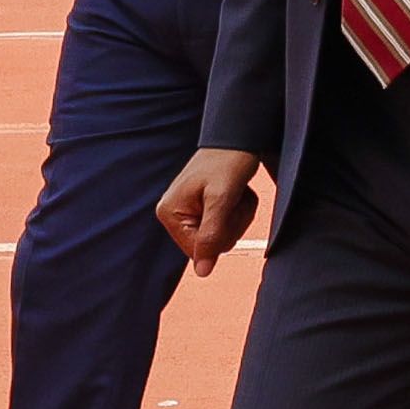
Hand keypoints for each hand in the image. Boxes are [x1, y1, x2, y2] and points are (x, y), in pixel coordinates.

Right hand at [158, 147, 263, 275]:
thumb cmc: (229, 161)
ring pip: (223, 237)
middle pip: (212, 246)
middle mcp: (173, 214)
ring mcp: (188, 212)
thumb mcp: (222, 199)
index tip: (228, 204)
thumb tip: (202, 272)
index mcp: (169, 213)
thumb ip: (212, 235)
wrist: (239, 136)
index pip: (200, 251)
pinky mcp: (202, 209)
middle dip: (232, 223)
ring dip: (238, 216)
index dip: (222, 233)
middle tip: (234, 196)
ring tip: (235, 191)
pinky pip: (227, 226)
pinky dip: (239, 211)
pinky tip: (237, 192)